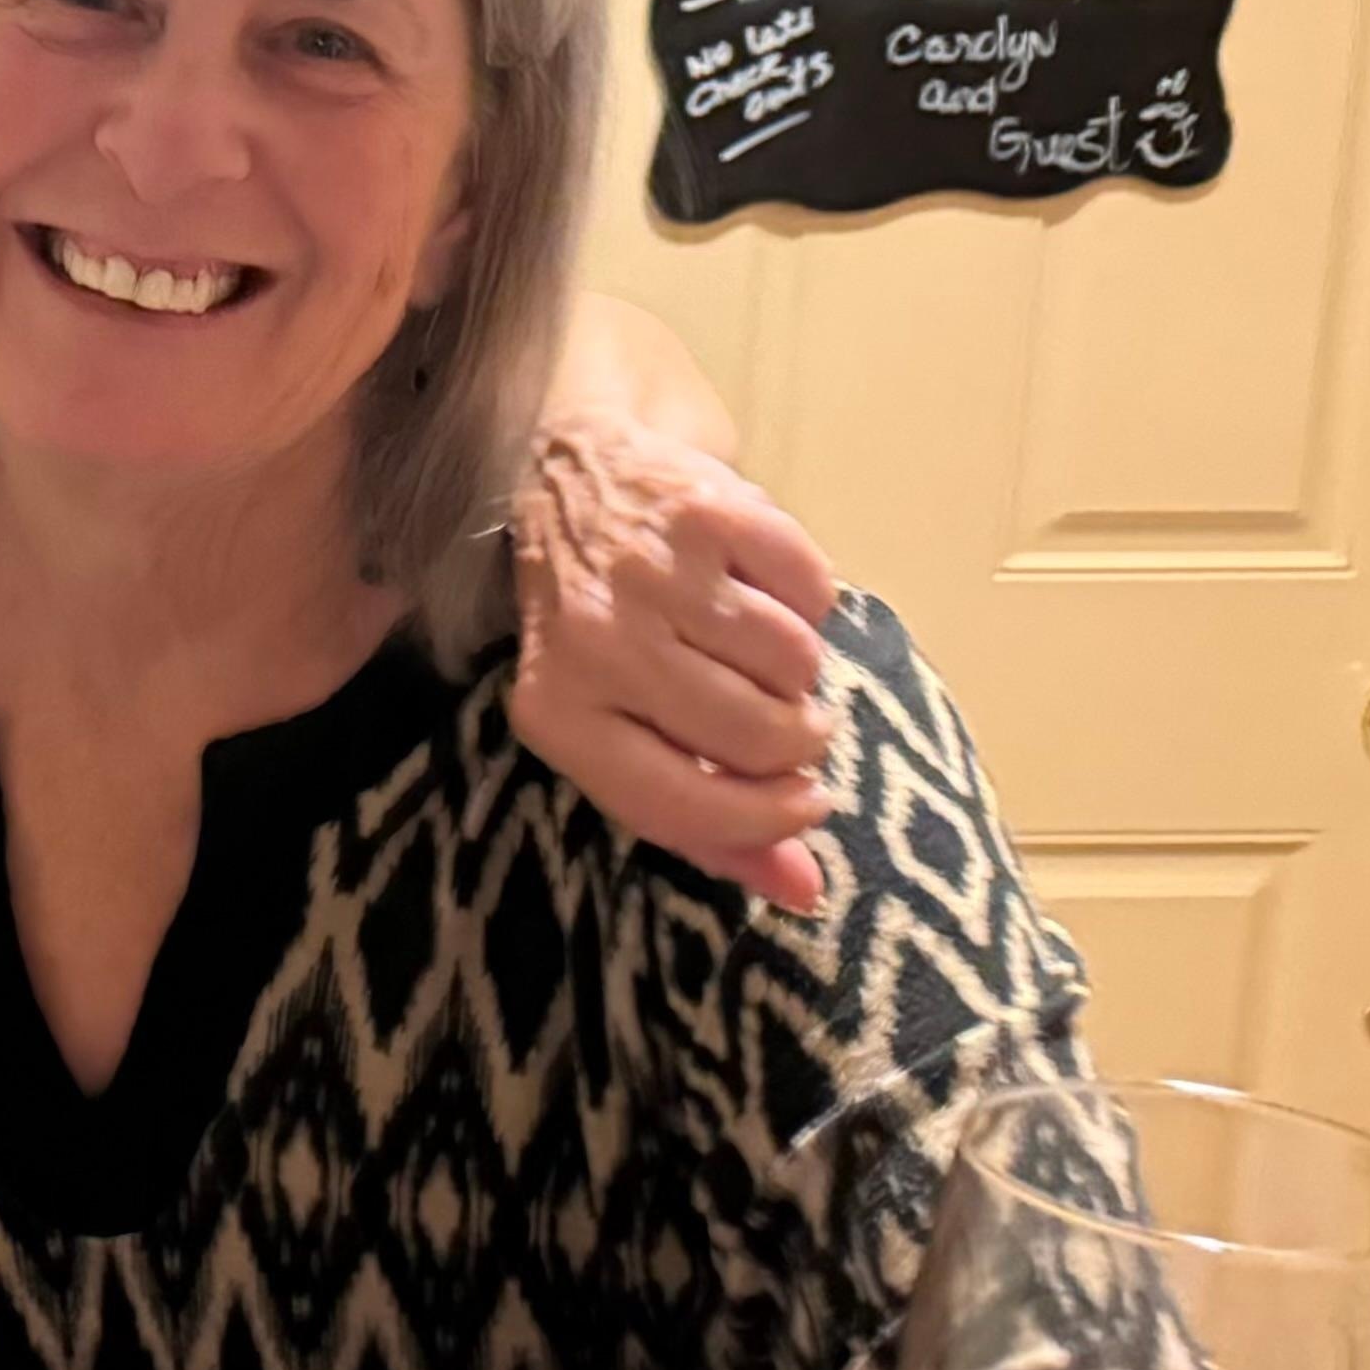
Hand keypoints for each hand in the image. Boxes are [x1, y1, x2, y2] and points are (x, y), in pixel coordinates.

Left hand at [510, 418, 837, 911]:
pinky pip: (812, 587)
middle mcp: (598, 644)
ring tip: (762, 649)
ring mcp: (652, 572)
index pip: (680, 808)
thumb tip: (806, 893)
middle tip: (790, 719)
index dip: (761, 820)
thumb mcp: (623, 728)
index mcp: (557, 715)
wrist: (562, 476)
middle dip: (797, 741)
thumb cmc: (602, 632)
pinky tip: (768, 589)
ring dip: (802, 669)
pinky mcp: (707, 510)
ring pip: (793, 664)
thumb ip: (713, 822)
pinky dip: (811, 599)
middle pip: (754, 737)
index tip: (808, 804)